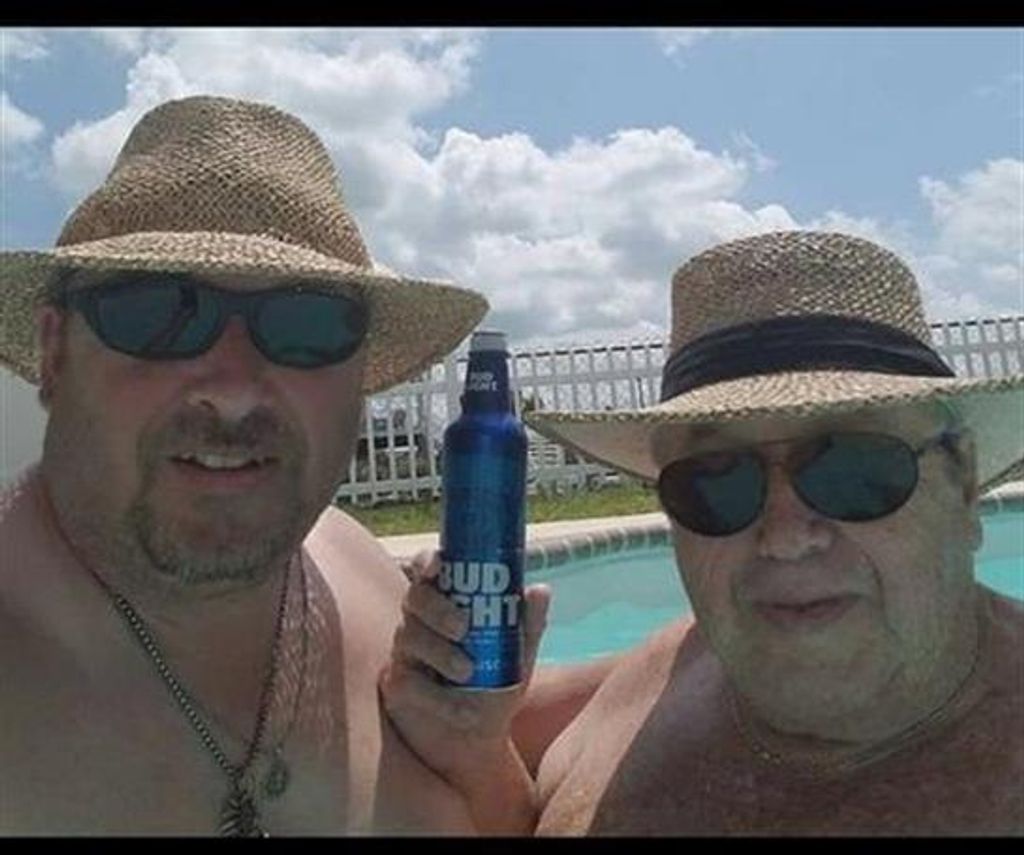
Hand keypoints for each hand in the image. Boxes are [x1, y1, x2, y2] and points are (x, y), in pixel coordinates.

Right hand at [379, 549, 549, 795]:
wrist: (477, 741)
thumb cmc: (494, 686)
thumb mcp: (518, 656)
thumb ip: (528, 624)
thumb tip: (539, 589)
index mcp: (445, 603)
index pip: (425, 569)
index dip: (426, 560)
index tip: (438, 565)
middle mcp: (419, 622)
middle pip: (414, 598)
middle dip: (437, 608)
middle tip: (463, 626)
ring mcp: (403, 653)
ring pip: (408, 637)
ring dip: (439, 652)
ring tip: (467, 671)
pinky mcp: (395, 686)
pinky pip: (405, 681)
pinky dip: (435, 696)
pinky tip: (460, 710)